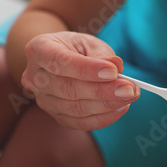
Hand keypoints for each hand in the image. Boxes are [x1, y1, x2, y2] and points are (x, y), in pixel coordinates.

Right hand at [21, 32, 139, 129]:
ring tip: (131, 95)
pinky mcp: (56, 115)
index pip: (61, 62)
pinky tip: (121, 107)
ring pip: (76, 109)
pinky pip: (81, 123)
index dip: (88, 69)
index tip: (114, 71)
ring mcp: (43, 100)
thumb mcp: (88, 43)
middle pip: (69, 89)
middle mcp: (35, 77)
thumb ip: (102, 54)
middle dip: (104, 91)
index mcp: (39, 50)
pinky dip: (104, 118)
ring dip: (108, 105)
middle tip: (131, 88)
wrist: (60, 59)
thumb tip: (117, 66)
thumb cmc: (75, 48)